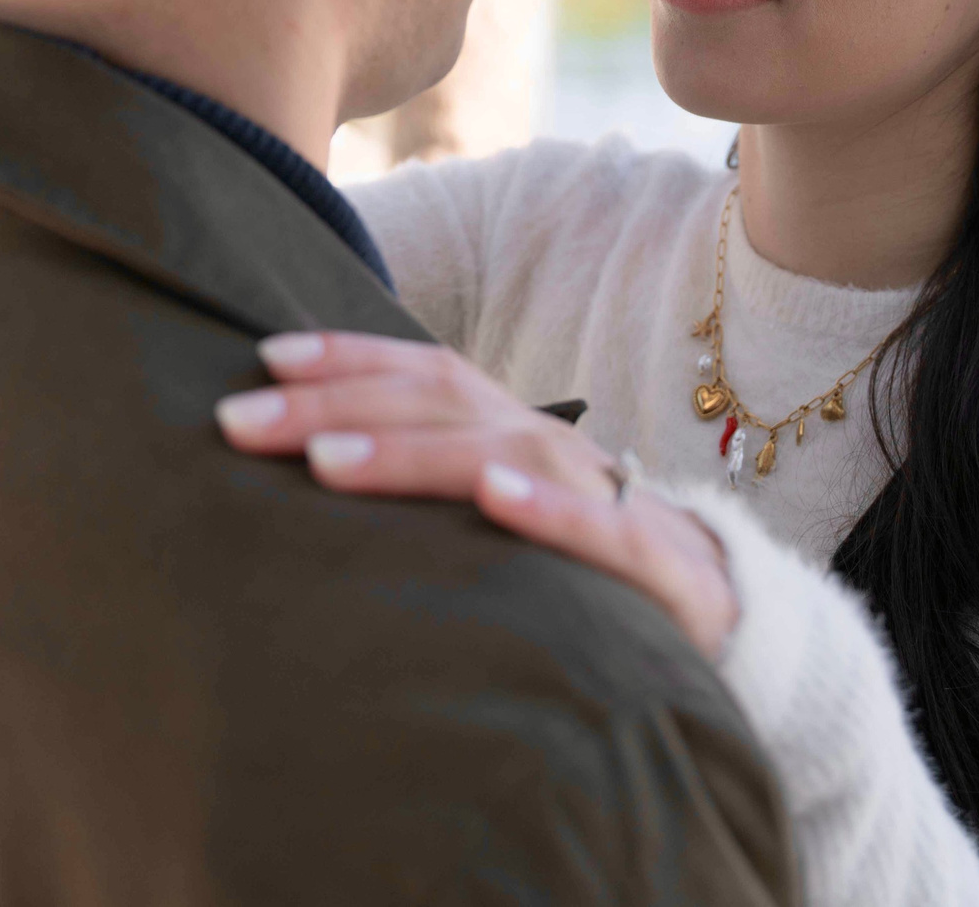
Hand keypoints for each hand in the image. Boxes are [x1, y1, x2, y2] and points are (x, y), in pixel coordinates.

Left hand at [216, 333, 739, 658]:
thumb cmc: (587, 573)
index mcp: (513, 436)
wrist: (737, 622)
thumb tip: (311, 473)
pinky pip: (606, 533)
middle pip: (442, 405)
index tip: (261, 356)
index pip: (426, 374)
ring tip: (328, 462)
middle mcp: (554, 451)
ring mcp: (608, 502)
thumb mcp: (504, 520)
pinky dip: (551, 511)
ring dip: (413, 453)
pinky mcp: (662, 571)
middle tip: (240, 419)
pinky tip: (496, 501)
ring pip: (506, 456)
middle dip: (336, 404)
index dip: (347, 357)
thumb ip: (432, 493)